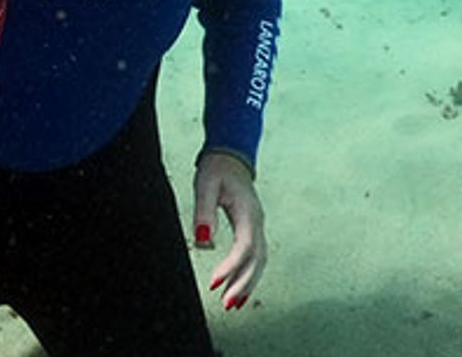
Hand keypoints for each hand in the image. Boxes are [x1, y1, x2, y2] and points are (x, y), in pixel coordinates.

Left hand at [192, 150, 265, 310]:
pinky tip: (238, 290)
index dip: (231, 267)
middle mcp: (257, 222)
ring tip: (232, 304)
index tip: (214, 283)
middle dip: (243, 284)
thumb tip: (202, 240)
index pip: (244, 246)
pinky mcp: (252, 230)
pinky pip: (255, 257)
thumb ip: (204, 211)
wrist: (231, 157)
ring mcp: (257, 227)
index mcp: (248, 212)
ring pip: (258, 261)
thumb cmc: (217, 170)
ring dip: (247, 283)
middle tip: (227, 304)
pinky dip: (248, 275)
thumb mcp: (205, 185)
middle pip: (256, 259)